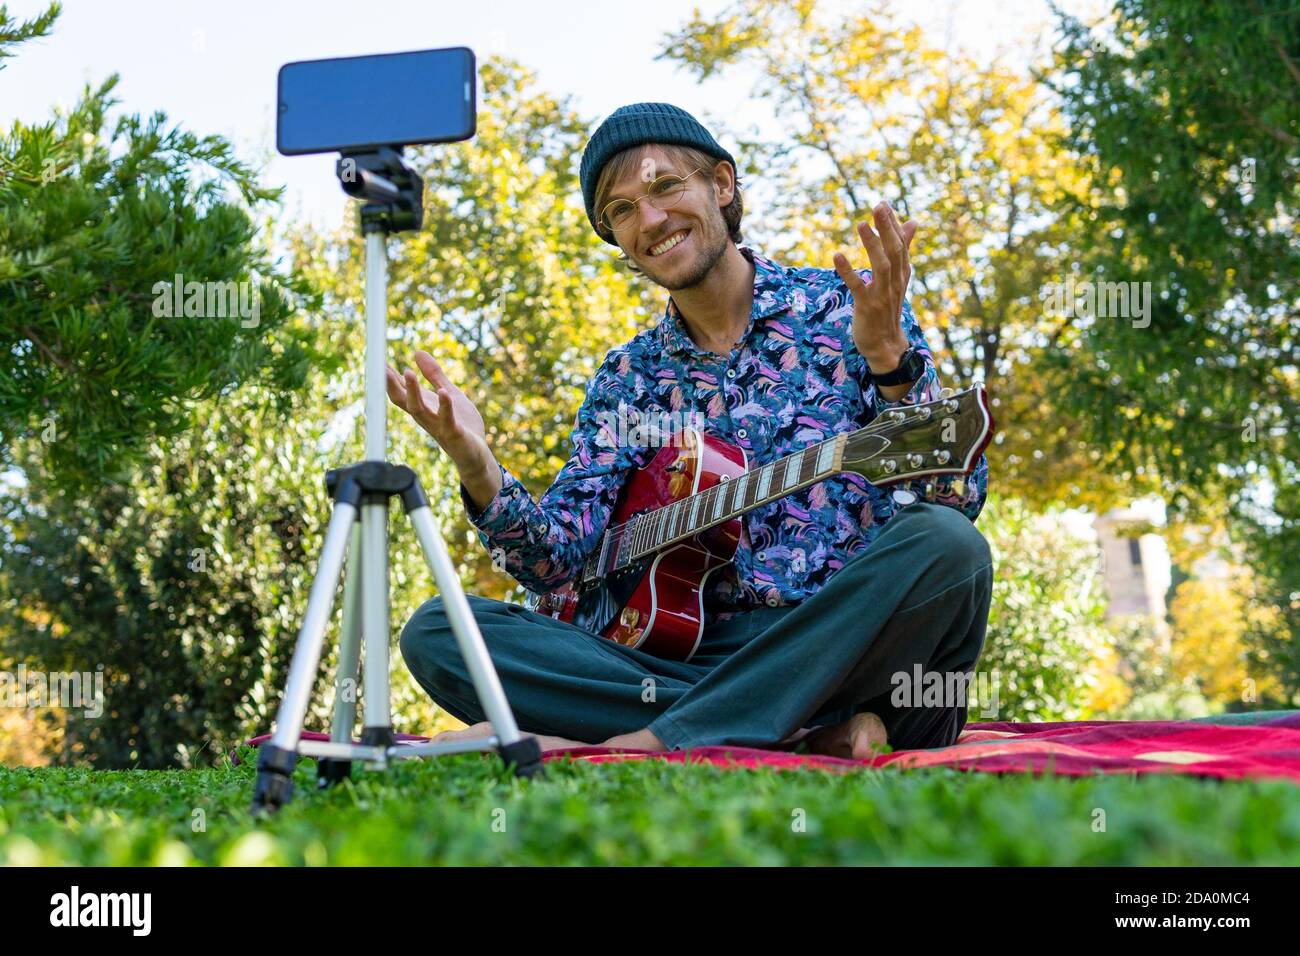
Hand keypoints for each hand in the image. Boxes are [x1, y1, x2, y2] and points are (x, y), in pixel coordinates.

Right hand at [385, 350, 491, 478]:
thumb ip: (434, 375)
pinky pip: (446, 419)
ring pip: (419, 409)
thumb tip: (417, 352)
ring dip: (412, 391)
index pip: (400, 390)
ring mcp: (437, 425)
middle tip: (380, 366)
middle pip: (402, 400)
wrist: (476, 454)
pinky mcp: (453, 433)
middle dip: (390, 383)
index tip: (376, 358)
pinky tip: (443, 392)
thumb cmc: (461, 424)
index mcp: (422, 406)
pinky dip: (444, 406)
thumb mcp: (448, 393)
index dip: (388, 375)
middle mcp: (424, 416)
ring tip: (407, 372)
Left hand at [832, 201, 917, 371]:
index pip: (901, 245)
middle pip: (894, 251)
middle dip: (887, 228)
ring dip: (872, 245)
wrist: (886, 346)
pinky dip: (847, 271)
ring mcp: (882, 295)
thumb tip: (913, 222)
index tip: (884, 204)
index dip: (893, 225)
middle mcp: (895, 282)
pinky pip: (857, 286)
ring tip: (861, 224)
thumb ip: (903, 250)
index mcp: (901, 274)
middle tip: (878, 206)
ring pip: (881, 266)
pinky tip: (837, 256)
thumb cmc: (888, 308)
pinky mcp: (867, 306)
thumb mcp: (897, 278)